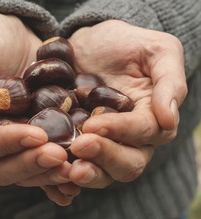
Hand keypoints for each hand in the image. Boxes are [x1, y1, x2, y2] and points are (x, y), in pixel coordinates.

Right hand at [0, 12, 79, 204]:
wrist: (5, 30)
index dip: (6, 144)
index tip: (36, 135)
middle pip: (3, 168)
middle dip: (32, 164)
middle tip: (60, 155)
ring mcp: (13, 140)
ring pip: (27, 169)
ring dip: (50, 172)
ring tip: (76, 166)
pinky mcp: (36, 134)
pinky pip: (45, 159)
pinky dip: (60, 172)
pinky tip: (79, 172)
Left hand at [66, 20, 186, 187]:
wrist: (89, 43)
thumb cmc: (126, 44)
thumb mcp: (156, 50)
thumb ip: (169, 82)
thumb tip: (169, 120)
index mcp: (152, 118)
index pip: (144, 133)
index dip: (121, 131)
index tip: (93, 124)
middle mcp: (129, 139)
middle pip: (127, 163)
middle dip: (103, 158)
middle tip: (78, 147)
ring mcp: (102, 145)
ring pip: (102, 172)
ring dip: (86, 174)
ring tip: (65, 169)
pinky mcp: (76, 144)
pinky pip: (74, 166)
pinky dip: (64, 176)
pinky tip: (50, 173)